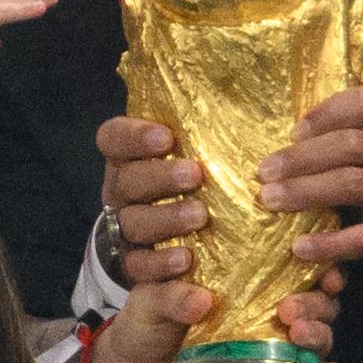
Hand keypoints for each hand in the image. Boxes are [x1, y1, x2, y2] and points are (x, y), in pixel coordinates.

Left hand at [89, 271, 346, 362]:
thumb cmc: (146, 324)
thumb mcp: (152, 300)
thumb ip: (171, 295)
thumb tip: (201, 300)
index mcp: (245, 279)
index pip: (293, 263)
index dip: (317, 261)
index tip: (319, 265)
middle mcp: (266, 308)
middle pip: (316, 299)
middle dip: (316, 301)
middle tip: (291, 308)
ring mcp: (271, 342)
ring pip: (317, 333)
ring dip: (318, 331)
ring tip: (296, 332)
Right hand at [95, 116, 208, 287]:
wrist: (167, 248)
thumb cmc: (190, 187)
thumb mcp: (191, 155)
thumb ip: (206, 132)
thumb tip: (248, 94)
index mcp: (129, 159)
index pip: (113, 137)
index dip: (134, 136)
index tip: (166, 138)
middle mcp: (122, 193)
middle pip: (127, 181)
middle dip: (160, 177)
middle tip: (195, 174)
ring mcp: (126, 231)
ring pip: (133, 223)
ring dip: (165, 219)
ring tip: (199, 217)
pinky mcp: (135, 267)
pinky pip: (140, 268)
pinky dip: (162, 267)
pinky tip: (187, 265)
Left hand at [257, 87, 362, 281]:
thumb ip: (352, 134)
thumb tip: (287, 140)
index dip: (324, 113)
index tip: (292, 131)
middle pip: (348, 145)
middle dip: (300, 157)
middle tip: (264, 171)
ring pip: (350, 184)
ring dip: (304, 191)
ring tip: (270, 199)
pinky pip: (359, 237)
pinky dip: (327, 243)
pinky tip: (299, 247)